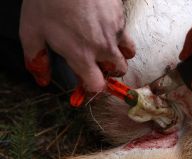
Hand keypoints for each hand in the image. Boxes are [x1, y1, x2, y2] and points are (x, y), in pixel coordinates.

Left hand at [20, 0, 134, 91]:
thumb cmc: (48, 1)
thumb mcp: (32, 31)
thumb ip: (37, 59)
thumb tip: (43, 80)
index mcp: (82, 56)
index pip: (98, 85)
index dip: (93, 86)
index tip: (88, 80)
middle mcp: (104, 47)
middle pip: (120, 71)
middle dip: (112, 71)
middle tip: (99, 62)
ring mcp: (116, 31)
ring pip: (129, 52)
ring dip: (121, 54)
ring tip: (108, 45)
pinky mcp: (121, 16)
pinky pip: (126, 31)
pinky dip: (119, 33)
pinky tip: (104, 23)